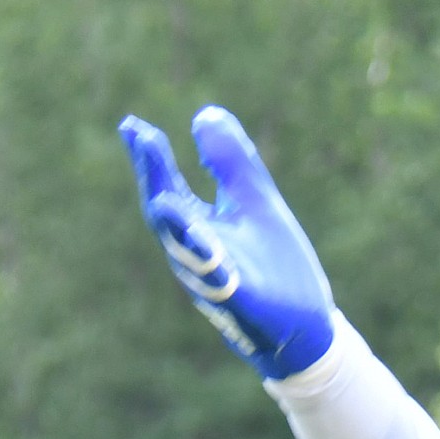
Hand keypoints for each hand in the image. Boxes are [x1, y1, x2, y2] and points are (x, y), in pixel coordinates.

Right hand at [120, 105, 334, 379]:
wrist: (306, 325)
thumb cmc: (275, 264)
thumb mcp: (256, 201)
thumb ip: (231, 161)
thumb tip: (205, 113)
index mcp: (198, 227)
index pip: (167, 186)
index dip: (150, 158)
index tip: (133, 125)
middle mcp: (197, 254)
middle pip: (167, 215)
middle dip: (154, 179)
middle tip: (140, 139)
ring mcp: (218, 282)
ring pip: (190, 255)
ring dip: (179, 226)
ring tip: (166, 199)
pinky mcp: (245, 306)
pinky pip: (225, 289)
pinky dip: (217, 271)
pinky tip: (215, 251)